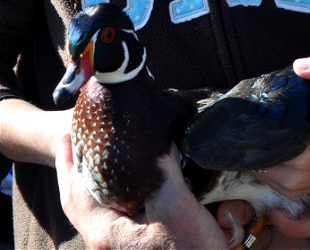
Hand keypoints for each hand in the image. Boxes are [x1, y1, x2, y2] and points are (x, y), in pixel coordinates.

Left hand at [55, 135, 227, 249]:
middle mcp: (107, 241)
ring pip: (97, 207)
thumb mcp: (178, 209)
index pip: (76, 193)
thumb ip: (161, 174)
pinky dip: (112, 192)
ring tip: (96, 156)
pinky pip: (114, 213)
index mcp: (107, 233)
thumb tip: (156, 144)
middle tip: (75, 140)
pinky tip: (125, 182)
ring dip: (93, 181)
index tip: (68, 134)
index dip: (69, 162)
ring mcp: (120, 244)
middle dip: (75, 170)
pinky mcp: (136, 244)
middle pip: (80, 201)